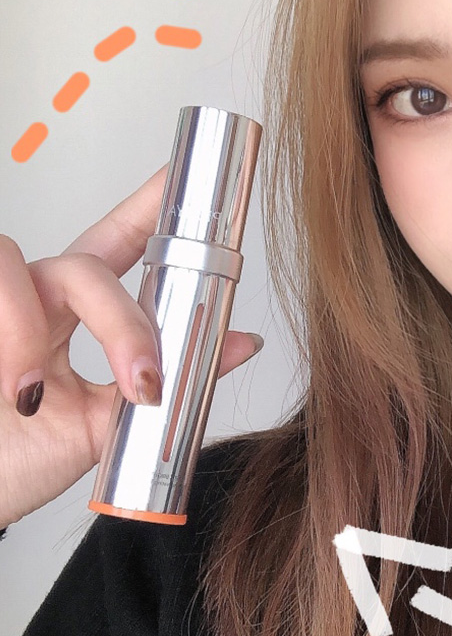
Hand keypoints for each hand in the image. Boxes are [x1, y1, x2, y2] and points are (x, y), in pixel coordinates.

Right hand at [0, 163, 263, 529]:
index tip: (183, 170)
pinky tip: (15, 385)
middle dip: (126, 321)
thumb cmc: (9, 465)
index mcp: (71, 315)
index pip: (117, 245)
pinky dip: (14, 333)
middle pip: (90, 263)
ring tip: (37, 392)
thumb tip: (243, 343)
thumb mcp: (97, 428)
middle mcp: (35, 299)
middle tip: (144, 379)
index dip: (148, 204)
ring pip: (43, 268)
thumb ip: (166, 387)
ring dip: (51, 332)